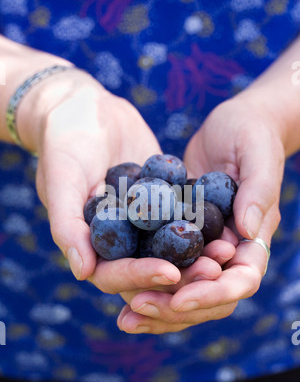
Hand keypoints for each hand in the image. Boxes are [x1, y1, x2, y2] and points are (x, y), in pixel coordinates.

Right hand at [33, 70, 225, 296]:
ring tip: (226, 251)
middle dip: (179, 273)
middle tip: (211, 270)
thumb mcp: (61, 179)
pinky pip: (182, 215)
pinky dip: (203, 221)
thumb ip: (67, 225)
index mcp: (89, 244)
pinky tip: (227, 222)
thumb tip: (83, 273)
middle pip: (148, 268)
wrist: (87, 106)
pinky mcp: (162, 201)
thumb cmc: (65, 141)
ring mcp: (142, 221)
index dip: (141, 276)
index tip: (170, 273)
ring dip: (197, 253)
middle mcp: (117, 239)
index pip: (114, 273)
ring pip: (170, 247)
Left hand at [117, 95, 284, 333]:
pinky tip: (118, 287)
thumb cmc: (253, 133)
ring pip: (184, 290)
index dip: (211, 295)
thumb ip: (257, 191)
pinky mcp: (179, 235)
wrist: (233, 125)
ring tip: (125, 317)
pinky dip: (144, 279)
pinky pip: (164, 265)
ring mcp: (203, 246)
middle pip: (209, 297)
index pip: (240, 280)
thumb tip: (245, 232)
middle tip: (139, 308)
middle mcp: (229, 250)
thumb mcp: (258, 154)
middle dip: (175, 308)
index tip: (178, 299)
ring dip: (156, 306)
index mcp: (253, 238)